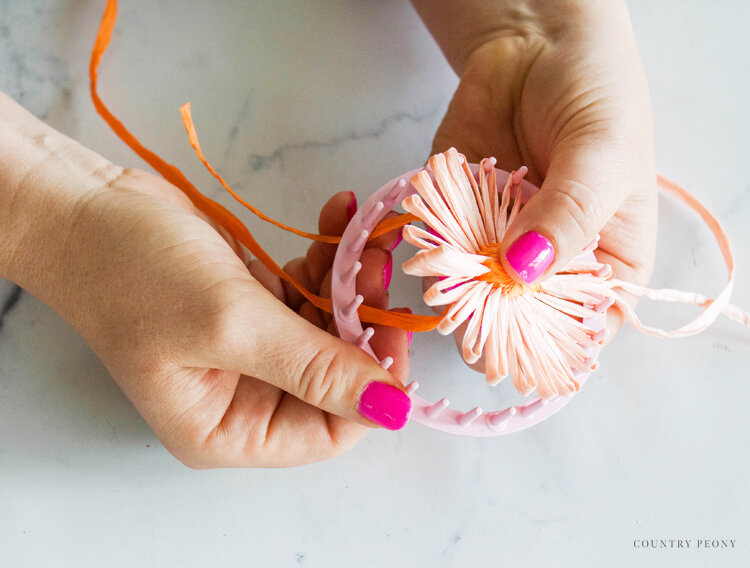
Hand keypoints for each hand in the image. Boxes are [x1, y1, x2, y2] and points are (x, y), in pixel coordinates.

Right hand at [6, 148, 408, 466]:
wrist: (84, 206)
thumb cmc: (136, 273)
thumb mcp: (229, 324)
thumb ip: (314, 367)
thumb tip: (392, 410)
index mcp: (228, 428)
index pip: (329, 432)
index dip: (371, 386)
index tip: (393, 327)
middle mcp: (245, 399)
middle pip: (336, 376)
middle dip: (363, 320)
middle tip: (374, 264)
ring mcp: (252, 350)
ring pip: (330, 328)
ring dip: (351, 281)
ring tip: (358, 235)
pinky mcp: (256, 307)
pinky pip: (311, 294)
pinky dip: (327, 260)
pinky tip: (335, 218)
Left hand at [422, 1, 657, 336]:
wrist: (537, 45)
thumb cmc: (596, 97)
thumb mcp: (601, 155)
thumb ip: (567, 214)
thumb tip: (522, 271)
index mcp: (607, 264)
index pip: (581, 330)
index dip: (548, 343)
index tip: (513, 341)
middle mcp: (551, 265)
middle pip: (519, 318)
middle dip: (491, 317)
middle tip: (467, 309)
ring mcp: (500, 244)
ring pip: (472, 290)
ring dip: (454, 286)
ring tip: (444, 272)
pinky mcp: (458, 218)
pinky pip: (438, 246)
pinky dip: (429, 247)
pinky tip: (426, 238)